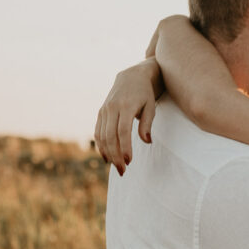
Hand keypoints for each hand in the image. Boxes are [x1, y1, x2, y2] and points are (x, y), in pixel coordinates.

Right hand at [94, 59, 161, 173]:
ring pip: (102, 136)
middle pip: (111, 136)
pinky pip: (98, 132)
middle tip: (123, 171)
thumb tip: (147, 141)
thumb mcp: (151, 107)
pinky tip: (107, 158)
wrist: (131, 77)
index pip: (123, 131)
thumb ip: (147, 124)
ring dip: (108, 154)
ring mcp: (104, 110)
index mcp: (126, 106)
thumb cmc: (145, 95)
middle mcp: (112, 108)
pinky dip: (101, 146)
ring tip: (118, 167)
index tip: (129, 162)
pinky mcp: (100, 113)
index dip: (125, 147)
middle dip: (116, 156)